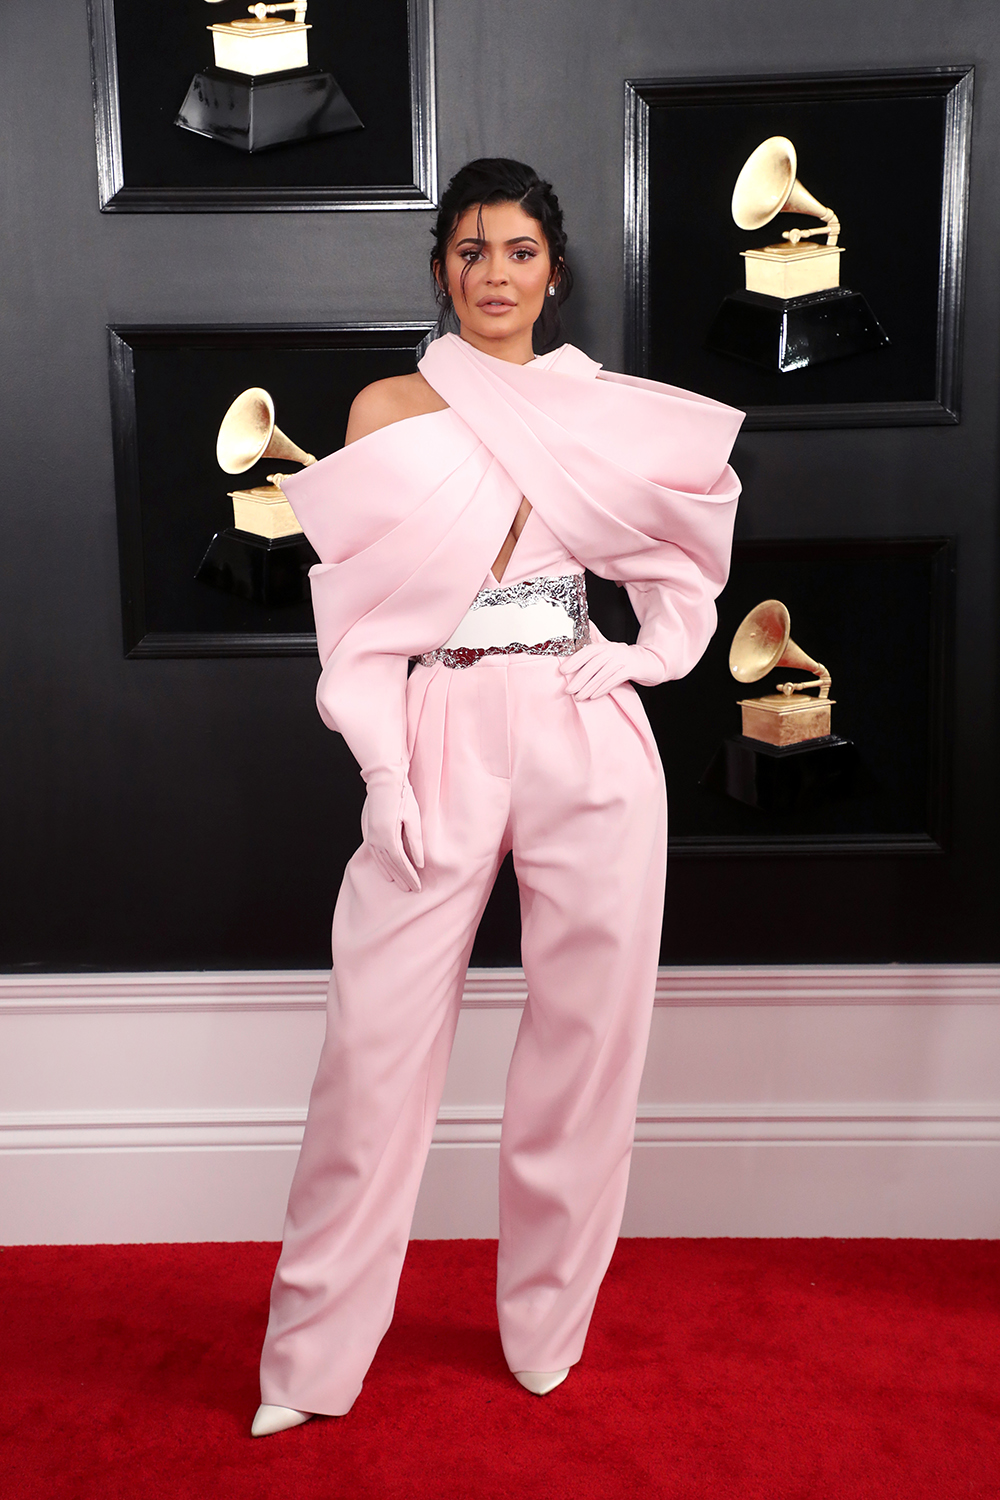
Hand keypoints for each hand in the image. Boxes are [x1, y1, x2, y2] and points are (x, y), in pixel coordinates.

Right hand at [360, 772, 424, 891]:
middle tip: (412, 890)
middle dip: (402, 879)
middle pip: (390, 866)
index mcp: (388, 837)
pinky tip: (386, 871)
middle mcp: (376, 840)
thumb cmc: (402, 796)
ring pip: (381, 862)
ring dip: (392, 874)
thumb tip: (420, 863)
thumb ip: (416, 842)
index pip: (401, 864)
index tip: (418, 887)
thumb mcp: (413, 818)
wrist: (383, 780)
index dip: (410, 876)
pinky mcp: (369, 831)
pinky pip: (375, 855)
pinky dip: (382, 865)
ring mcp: (370, 836)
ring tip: (401, 885)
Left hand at [558, 641, 659, 699]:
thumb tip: (577, 626)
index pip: (587, 651)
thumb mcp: (608, 647)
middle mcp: (613, 651)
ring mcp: (622, 660)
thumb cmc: (622, 656)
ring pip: (601, 675)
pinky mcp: (630, 670)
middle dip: (579, 679)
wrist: (647, 661)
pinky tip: (593, 696)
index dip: (574, 661)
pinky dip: (602, 689)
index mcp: (605, 645)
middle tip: (568, 690)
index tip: (562, 671)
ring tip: (578, 697)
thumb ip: (593, 639)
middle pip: (593, 665)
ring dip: (588, 688)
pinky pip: (613, 681)